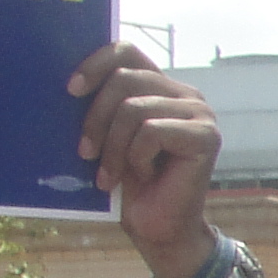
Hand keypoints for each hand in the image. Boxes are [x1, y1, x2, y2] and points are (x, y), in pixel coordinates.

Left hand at [67, 45, 223, 277]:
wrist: (158, 226)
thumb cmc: (130, 181)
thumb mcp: (109, 133)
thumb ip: (104, 102)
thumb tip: (71, 80)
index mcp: (162, 87)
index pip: (127, 51)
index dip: (95, 63)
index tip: (71, 90)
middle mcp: (187, 94)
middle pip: (125, 79)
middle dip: (96, 117)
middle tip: (85, 152)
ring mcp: (200, 114)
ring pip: (134, 108)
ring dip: (113, 146)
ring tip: (108, 173)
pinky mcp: (206, 137)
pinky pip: (151, 132)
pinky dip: (136, 157)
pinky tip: (144, 176)